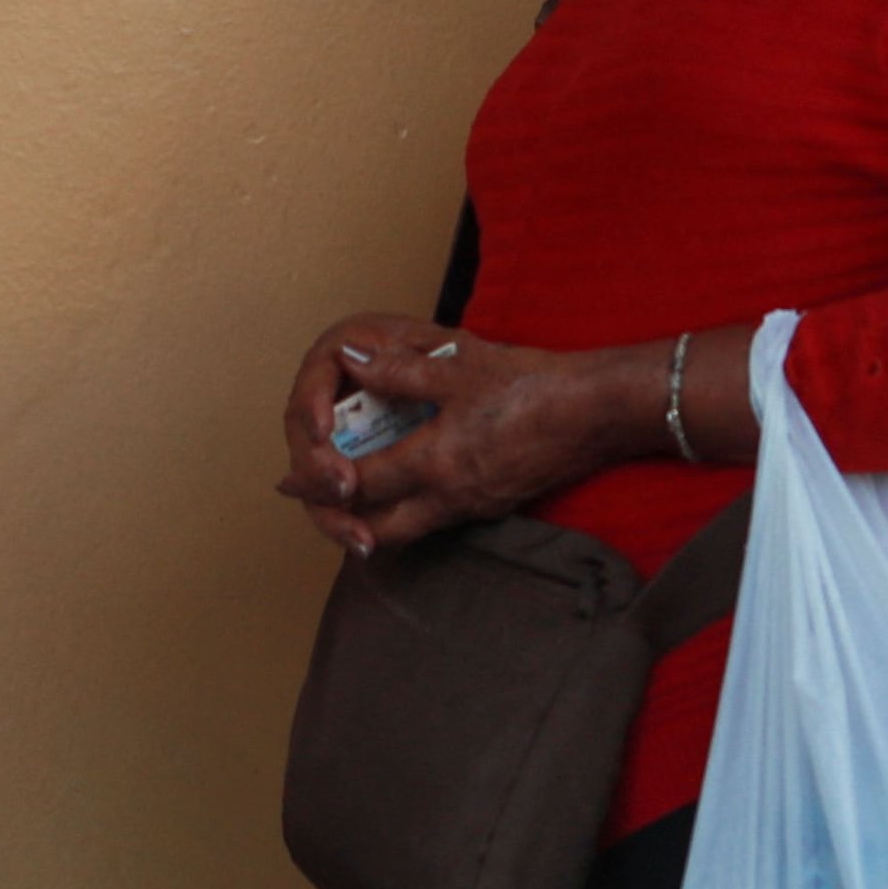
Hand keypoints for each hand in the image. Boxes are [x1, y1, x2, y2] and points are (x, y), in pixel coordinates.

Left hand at [273, 318, 642, 553]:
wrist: (599, 412)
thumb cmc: (532, 385)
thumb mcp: (460, 365)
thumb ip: (399, 369)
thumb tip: (350, 358)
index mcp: (436, 463)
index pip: (359, 485)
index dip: (319, 482)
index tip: (289, 479)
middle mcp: (451, 497)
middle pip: (377, 529)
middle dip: (340, 519)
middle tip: (311, 500)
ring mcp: (476, 506)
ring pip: (407, 530)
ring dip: (372, 519)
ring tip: (345, 496)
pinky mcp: (495, 504)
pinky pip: (436, 520)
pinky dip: (406, 511)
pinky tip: (399, 486)